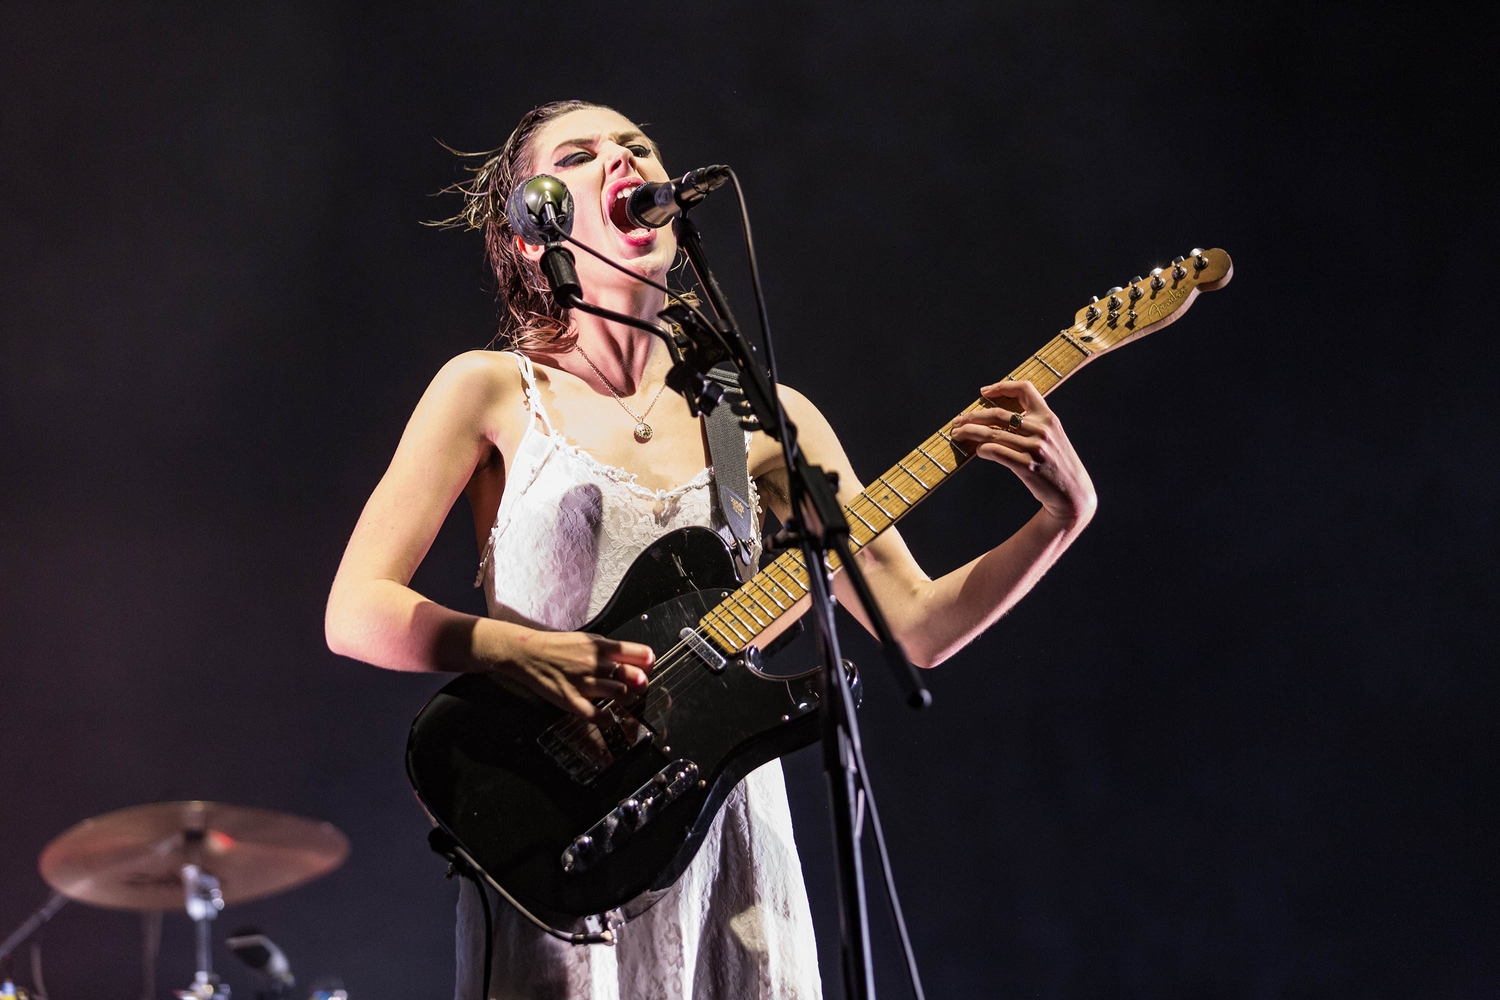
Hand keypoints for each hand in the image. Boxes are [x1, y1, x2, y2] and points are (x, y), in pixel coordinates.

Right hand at [498, 628, 654, 717]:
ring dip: (628, 699)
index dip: (648, 662)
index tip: (649, 668)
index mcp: (600, 646)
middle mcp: (595, 663)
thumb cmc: (557, 647)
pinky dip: (608, 719)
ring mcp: (584, 682)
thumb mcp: (587, 639)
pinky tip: (610, 718)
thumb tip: (634, 658)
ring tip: (625, 700)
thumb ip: (609, 649)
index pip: (637, 653)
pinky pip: (596, 714)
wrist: (527, 653)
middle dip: (642, 683)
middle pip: (633, 675)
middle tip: (640, 687)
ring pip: (620, 694)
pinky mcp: (571, 699)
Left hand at [950, 380, 1096, 527]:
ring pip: (992, 433)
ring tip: (957, 434)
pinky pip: (996, 452)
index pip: (1025, 389)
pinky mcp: (1027, 466)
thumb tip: (995, 418)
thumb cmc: (1057, 463)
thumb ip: (1032, 424)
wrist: (1073, 492)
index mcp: (1048, 417)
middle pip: (998, 414)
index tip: (984, 392)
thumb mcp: (1052, 436)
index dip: (1002, 387)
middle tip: (958, 421)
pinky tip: (978, 451)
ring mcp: (1035, 448)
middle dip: (972, 416)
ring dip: (970, 433)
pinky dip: (982, 450)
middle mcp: (1042, 430)